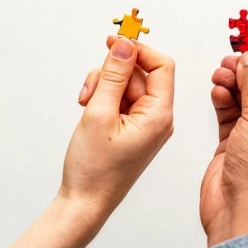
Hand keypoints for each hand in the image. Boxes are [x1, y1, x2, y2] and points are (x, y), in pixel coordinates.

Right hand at [0, 37, 174, 247]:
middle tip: (90, 92)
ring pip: (126, 85)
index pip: (162, 66)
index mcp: (160, 114)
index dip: (139, 50)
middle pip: (139, 74)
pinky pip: (121, 100)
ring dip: (103, 87)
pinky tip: (89, 111)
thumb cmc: (94, 169)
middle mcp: (158, 117)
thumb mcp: (99, 113)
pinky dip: (103, 99)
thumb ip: (113, 76)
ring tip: (86, 105)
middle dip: (111, 74)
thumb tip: (125, 46)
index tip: (114, 43)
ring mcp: (145, 123)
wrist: (85, 204)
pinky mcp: (132, 128)